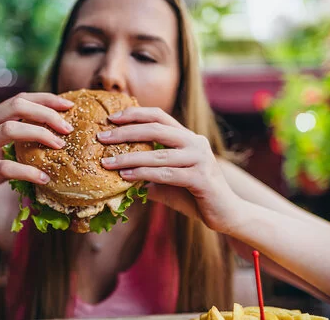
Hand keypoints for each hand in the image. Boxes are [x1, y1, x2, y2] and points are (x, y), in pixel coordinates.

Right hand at [0, 92, 74, 215]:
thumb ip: (14, 143)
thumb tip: (52, 142)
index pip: (19, 99)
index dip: (46, 98)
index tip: (68, 104)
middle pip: (17, 106)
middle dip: (47, 113)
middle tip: (68, 127)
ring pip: (11, 129)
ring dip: (40, 134)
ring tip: (60, 146)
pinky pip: (5, 167)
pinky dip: (28, 171)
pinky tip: (43, 179)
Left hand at [97, 107, 240, 233]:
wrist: (227, 214)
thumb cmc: (194, 195)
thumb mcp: (167, 180)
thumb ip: (148, 173)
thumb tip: (117, 172)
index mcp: (187, 137)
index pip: (159, 116)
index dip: (135, 114)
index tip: (112, 118)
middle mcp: (195, 142)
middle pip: (156, 129)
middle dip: (126, 132)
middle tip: (102, 137)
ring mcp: (200, 159)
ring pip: (158, 154)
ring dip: (129, 157)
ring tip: (106, 162)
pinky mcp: (201, 179)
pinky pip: (166, 174)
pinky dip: (144, 174)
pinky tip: (126, 176)